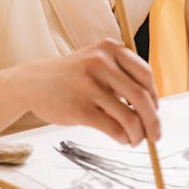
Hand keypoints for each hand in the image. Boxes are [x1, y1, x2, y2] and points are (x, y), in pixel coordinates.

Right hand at [18, 38, 160, 145]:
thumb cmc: (72, 76)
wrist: (33, 82)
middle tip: (155, 136)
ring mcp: (90, 86)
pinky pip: (113, 128)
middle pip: (142, 97)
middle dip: (153, 121)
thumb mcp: (97, 62)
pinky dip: (123, 137)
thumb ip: (121, 76)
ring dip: (138, 134)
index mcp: (110, 48)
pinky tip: (121, 139)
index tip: (155, 111)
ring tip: (135, 140)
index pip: (145, 74)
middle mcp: (101, 63)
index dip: (155, 96)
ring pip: (129, 117)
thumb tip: (152, 109)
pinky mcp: (80, 109)